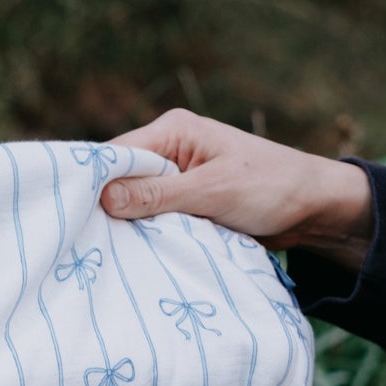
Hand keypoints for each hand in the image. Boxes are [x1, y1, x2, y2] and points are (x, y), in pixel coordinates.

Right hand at [101, 108, 373, 269]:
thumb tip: (102, 198)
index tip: (70, 219)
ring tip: (107, 253)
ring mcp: (176, 178)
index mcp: (173, 130)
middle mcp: (169, 149)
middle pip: (119, 180)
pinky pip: (153, 218)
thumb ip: (158, 195)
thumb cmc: (270, 188)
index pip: (114, 155)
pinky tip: (133, 254)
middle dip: (106, 209)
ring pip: (134, 202)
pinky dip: (147, 234)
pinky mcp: (185, 202)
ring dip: (128, 226)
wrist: (315, 208)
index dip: (91, 185)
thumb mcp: (213, 191)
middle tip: (85, 245)